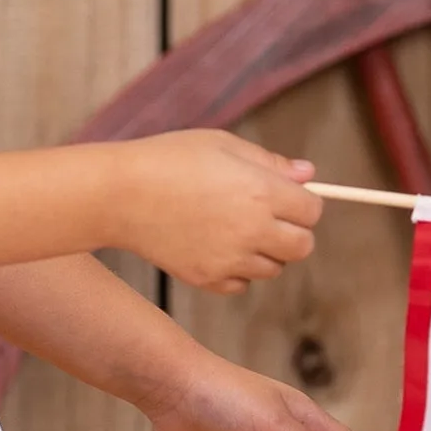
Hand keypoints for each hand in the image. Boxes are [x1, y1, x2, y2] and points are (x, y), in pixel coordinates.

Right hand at [107, 133, 321, 291]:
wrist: (119, 194)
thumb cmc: (168, 159)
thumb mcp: (222, 145)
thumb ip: (269, 162)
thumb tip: (307, 175)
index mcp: (261, 191)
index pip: (312, 211)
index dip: (303, 203)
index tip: (287, 198)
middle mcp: (252, 229)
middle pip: (302, 247)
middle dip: (293, 232)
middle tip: (268, 218)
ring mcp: (229, 259)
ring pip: (272, 268)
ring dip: (264, 252)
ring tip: (234, 229)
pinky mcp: (206, 279)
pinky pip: (240, 285)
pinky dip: (236, 271)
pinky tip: (215, 247)